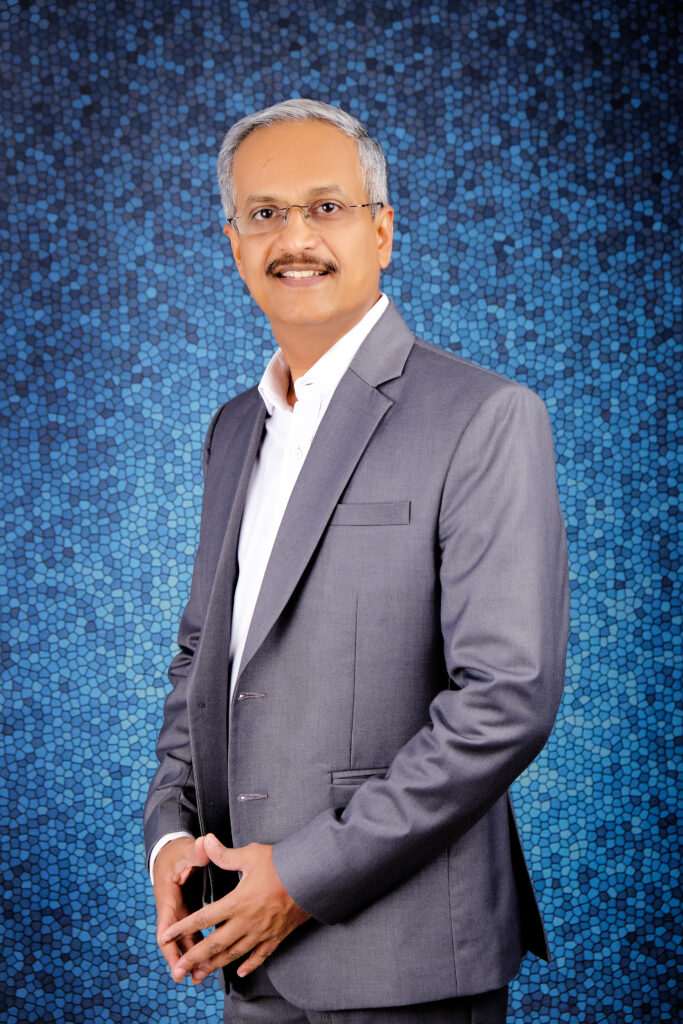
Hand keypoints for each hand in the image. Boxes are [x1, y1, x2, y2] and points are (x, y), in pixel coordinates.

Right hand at [153, 836, 207, 982]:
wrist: (171, 851)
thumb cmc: (176, 851)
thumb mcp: (185, 849)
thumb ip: (196, 850)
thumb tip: (205, 844)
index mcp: (168, 898)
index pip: (166, 927)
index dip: (169, 945)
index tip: (174, 961)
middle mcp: (172, 910)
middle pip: (174, 941)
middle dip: (180, 960)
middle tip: (187, 979)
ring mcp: (181, 913)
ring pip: (185, 940)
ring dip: (191, 958)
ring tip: (199, 978)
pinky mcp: (190, 912)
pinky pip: (193, 934)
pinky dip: (199, 947)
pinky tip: (209, 961)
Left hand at [160, 834, 310, 982]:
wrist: (313, 876)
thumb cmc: (282, 863)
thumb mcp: (251, 855)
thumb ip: (225, 854)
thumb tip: (205, 841)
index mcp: (238, 902)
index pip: (204, 917)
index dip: (184, 926)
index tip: (167, 934)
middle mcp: (247, 922)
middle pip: (215, 944)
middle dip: (194, 957)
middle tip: (178, 968)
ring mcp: (262, 932)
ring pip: (234, 954)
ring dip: (215, 965)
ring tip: (200, 974)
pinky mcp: (277, 937)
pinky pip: (260, 956)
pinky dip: (249, 965)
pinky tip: (240, 972)